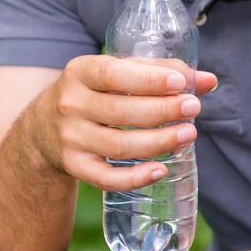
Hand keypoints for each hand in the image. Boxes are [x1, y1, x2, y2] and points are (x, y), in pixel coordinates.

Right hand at [33, 55, 217, 191]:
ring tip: (188, 134)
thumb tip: (208, 81)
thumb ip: (160, 72)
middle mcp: (71, 104)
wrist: (43, 127)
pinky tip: (161, 170)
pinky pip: (106, 179)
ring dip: (158, 142)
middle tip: (194, 108)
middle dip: (162, 110)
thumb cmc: (96, 93)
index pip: (113, 74)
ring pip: (119, 146)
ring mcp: (71, 138)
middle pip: (121, 111)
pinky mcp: (75, 166)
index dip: (149, 80)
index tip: (181, 83)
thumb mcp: (117, 73)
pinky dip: (135, 178)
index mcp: (80, 72)